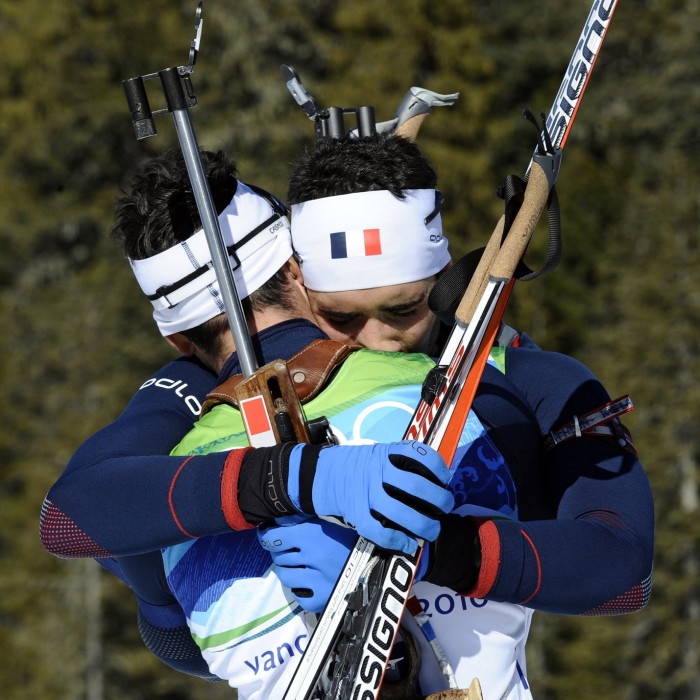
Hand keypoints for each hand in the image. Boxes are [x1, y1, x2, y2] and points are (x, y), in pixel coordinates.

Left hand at [258, 516, 357, 612]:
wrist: (379, 564)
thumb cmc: (353, 539)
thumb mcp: (329, 523)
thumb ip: (302, 520)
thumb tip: (276, 519)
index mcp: (313, 533)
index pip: (272, 537)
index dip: (265, 535)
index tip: (266, 534)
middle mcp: (312, 556)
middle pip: (278, 556)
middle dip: (281, 552)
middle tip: (291, 550)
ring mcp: (317, 580)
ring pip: (285, 576)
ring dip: (288, 571)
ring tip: (301, 567)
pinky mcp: (322, 599)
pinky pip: (299, 597)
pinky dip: (302, 591)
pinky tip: (311, 583)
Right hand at [299, 440, 453, 553]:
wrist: (315, 474)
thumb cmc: (350, 465)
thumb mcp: (374, 454)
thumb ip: (396, 463)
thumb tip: (429, 481)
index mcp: (385, 453)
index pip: (419, 454)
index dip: (438, 468)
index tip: (444, 479)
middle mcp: (378, 471)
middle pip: (417, 486)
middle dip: (439, 500)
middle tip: (445, 508)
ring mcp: (366, 493)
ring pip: (402, 512)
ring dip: (424, 525)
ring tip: (432, 531)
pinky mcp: (355, 514)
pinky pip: (380, 531)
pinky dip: (397, 540)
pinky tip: (407, 544)